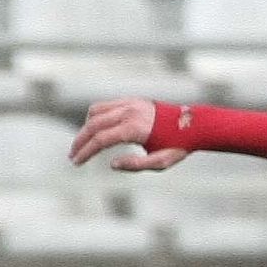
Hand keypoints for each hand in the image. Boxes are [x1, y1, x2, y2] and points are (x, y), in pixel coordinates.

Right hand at [70, 99, 185, 171]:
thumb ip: (135, 166)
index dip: (85, 152)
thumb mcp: (160, 163)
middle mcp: (129, 112)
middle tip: (73, 156)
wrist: (193, 124)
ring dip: (86, 128)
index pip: (101, 140)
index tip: (76, 162)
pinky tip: (96, 130)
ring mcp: (129, 103)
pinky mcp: (131, 100)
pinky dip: (95, 117)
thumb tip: (112, 164)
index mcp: (135, 128)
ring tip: (84, 145)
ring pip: (95, 111)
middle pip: (93, 125)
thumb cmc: (178, 147)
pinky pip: (105, 106)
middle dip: (80, 141)